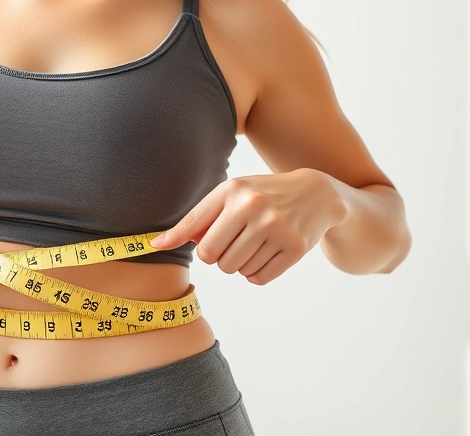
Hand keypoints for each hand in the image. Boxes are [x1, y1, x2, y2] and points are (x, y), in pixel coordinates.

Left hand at [149, 168, 345, 284]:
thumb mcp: (230, 195)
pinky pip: (258, 278)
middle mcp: (255, 208)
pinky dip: (256, 273)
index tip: (155, 246)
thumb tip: (158, 244)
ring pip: (236, 270)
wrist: (314, 194)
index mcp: (233, 191)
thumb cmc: (260, 196)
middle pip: (213, 258)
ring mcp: (277, 228)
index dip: (180, 242)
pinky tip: (266, 254)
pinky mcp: (295, 248)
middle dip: (218, 256)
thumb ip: (197, 219)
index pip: (195, 231)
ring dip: (239, 264)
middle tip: (232, 243)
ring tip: (252, 245)